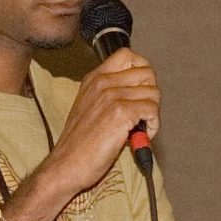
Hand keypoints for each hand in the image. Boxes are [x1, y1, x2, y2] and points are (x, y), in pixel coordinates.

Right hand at [38, 49, 161, 197]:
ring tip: (139, 129)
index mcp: (94, 79)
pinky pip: (152, 110)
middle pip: (147, 73)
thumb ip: (110, 95)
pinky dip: (152, 126)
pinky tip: (139, 137)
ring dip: (152, 114)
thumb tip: (140, 93)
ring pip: (153, 93)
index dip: (143, 70)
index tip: (143, 89)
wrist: (66, 165)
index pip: (128, 55)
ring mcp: (112, 96)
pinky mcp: (121, 113)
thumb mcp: (89, 107)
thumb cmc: (78, 143)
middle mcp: (103, 83)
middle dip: (151, 95)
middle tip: (142, 114)